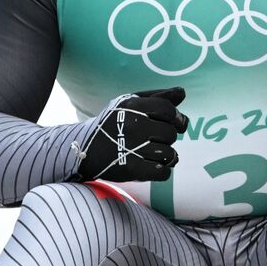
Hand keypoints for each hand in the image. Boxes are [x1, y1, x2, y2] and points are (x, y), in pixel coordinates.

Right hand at [72, 87, 187, 182]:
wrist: (84, 148)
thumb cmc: (114, 123)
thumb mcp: (131, 103)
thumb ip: (158, 97)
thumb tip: (182, 92)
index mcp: (133, 106)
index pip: (167, 109)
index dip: (177, 117)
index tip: (175, 123)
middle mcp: (132, 125)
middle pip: (170, 133)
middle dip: (167, 138)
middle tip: (155, 139)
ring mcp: (131, 148)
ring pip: (169, 154)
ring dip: (166, 156)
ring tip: (155, 153)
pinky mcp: (130, 169)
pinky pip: (162, 172)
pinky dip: (163, 171)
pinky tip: (155, 166)